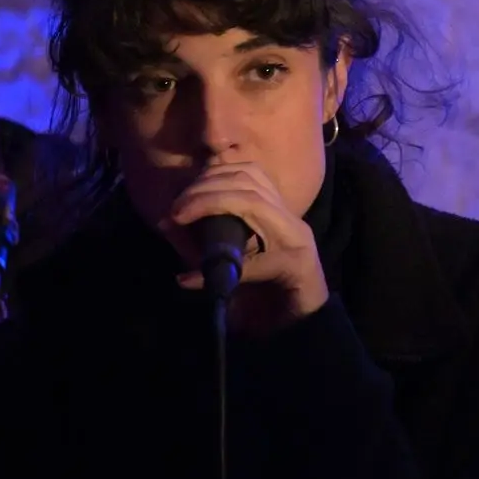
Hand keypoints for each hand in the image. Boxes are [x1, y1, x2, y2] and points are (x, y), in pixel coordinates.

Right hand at [166, 163, 329, 333]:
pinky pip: (255, 174)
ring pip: (251, 174)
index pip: (248, 205)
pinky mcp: (282, 205)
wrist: (303, 305)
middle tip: (175, 208)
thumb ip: (216, 281)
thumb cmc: (277, 307)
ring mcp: (289, 211)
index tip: (177, 217)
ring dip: (215, 179)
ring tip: (188, 195)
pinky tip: (207, 182)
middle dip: (205, 192)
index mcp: (290, 245)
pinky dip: (227, 172)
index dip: (210, 204)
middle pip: (248, 187)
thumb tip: (180, 272)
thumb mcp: (250, 303)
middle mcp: (293, 222)